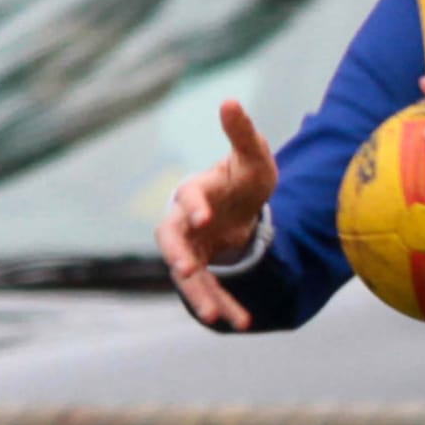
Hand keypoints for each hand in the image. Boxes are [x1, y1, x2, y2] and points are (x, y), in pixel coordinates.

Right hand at [156, 98, 277, 330]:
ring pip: (187, 274)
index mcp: (196, 191)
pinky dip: (222, 304)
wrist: (242, 204)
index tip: (204, 216)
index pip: (188, 198)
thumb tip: (230, 101)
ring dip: (200, 294)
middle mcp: (185, 222)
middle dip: (178, 254)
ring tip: (218, 316)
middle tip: (184, 268)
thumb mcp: (253, 157)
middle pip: (171, 240)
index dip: (193, 205)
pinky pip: (207, 290)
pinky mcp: (200, 269)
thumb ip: (242, 133)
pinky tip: (240, 323)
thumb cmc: (244, 178)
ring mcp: (190, 248)